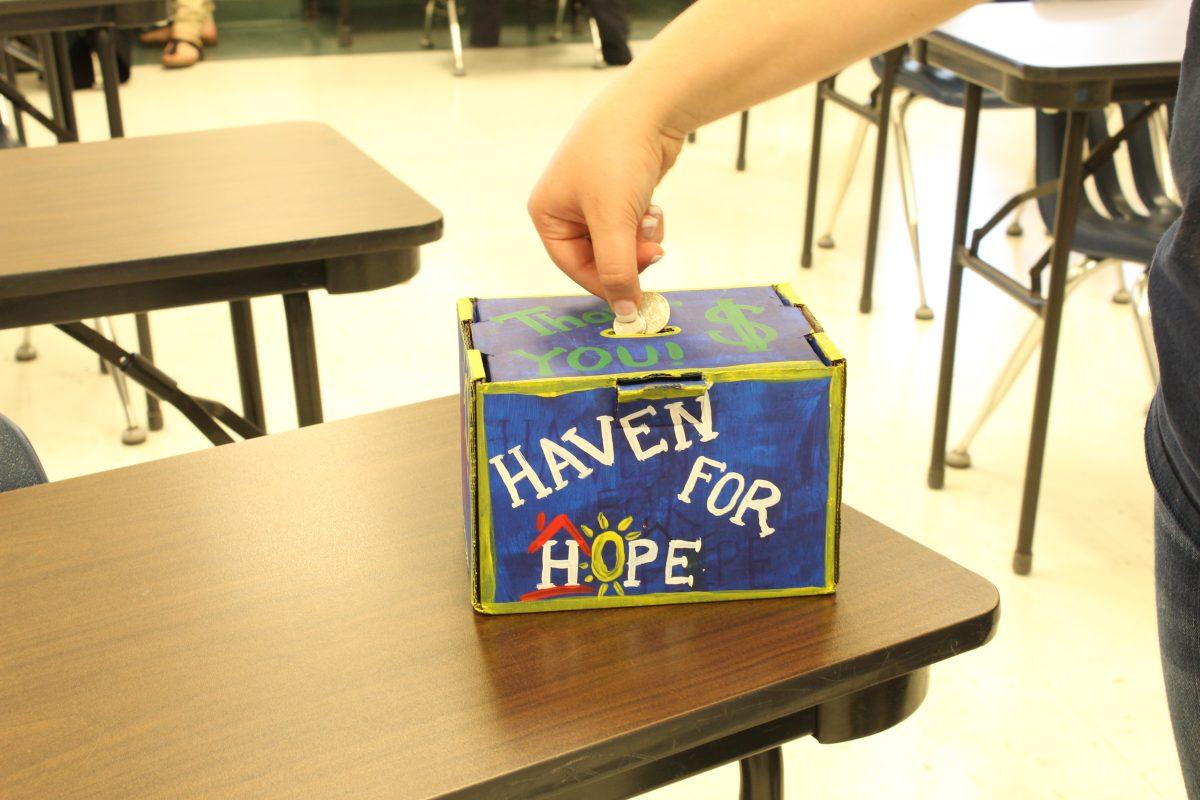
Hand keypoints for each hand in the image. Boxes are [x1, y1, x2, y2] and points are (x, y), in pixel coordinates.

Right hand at [528, 92, 684, 322]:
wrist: (652, 106)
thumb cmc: (618, 157)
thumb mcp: (613, 222)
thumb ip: (618, 272)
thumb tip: (625, 313)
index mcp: (547, 213)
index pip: (574, 267)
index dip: (607, 283)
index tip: (636, 297)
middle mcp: (566, 207)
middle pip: (600, 257)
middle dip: (628, 255)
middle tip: (653, 251)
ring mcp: (593, 198)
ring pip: (620, 243)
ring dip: (640, 239)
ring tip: (649, 216)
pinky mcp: (619, 192)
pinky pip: (631, 226)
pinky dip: (645, 223)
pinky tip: (653, 205)